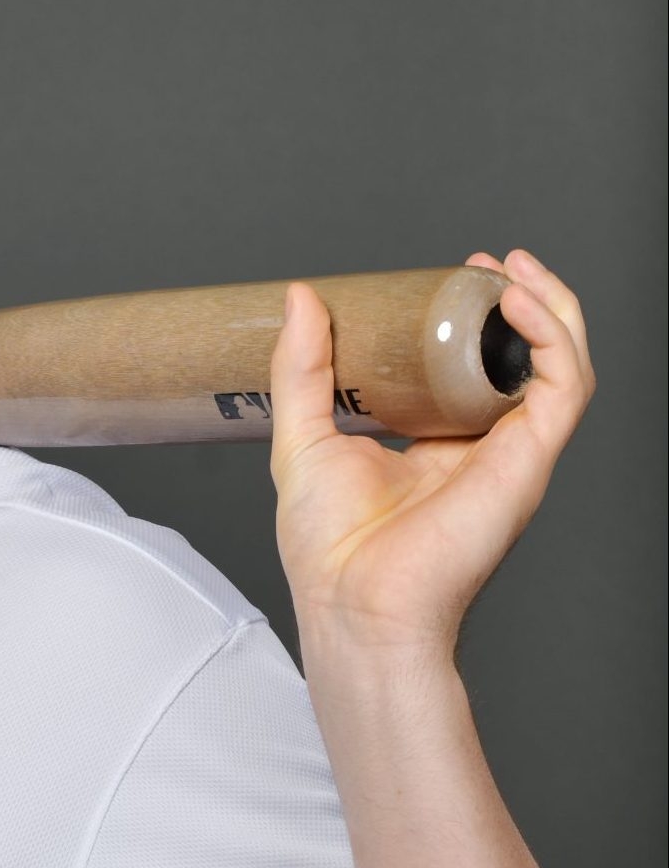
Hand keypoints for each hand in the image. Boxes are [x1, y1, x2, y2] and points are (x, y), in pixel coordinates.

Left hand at [269, 250, 594, 666]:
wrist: (352, 603)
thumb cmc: (329, 546)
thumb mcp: (303, 434)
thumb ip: (303, 367)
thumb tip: (302, 298)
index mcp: (435, 444)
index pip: (472, 370)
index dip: (473, 320)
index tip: (453, 278)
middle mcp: (481, 448)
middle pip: (525, 363)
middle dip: (520, 303)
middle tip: (489, 264)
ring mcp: (509, 454)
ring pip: (560, 367)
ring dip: (550, 309)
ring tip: (514, 270)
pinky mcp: (527, 462)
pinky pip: (564, 388)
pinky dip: (553, 339)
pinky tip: (519, 304)